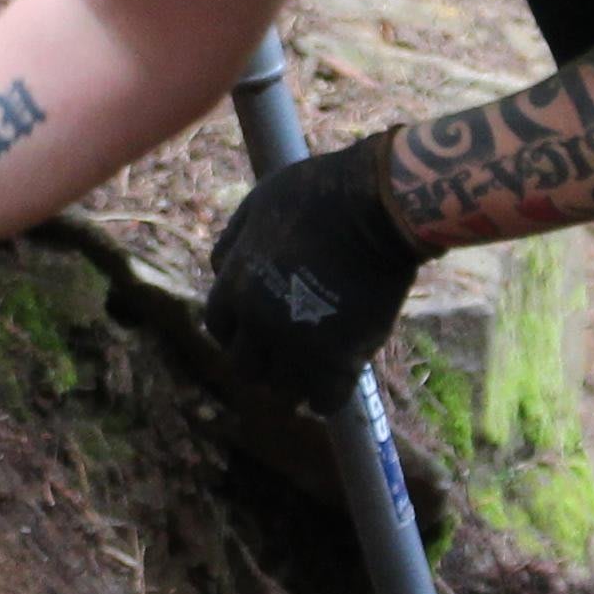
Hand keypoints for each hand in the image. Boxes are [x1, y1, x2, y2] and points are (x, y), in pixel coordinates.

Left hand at [205, 132, 421, 410]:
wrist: (375, 204)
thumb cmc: (319, 193)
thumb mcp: (259, 203)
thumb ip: (235, 239)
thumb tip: (218, 266)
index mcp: (236, 285)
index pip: (219, 329)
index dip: (238, 331)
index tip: (257, 330)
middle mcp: (259, 321)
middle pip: (245, 368)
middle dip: (262, 363)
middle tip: (286, 356)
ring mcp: (298, 343)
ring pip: (282, 392)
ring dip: (294, 385)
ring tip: (312, 374)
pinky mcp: (340, 358)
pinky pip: (325, 401)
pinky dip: (327, 398)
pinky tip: (336, 383)